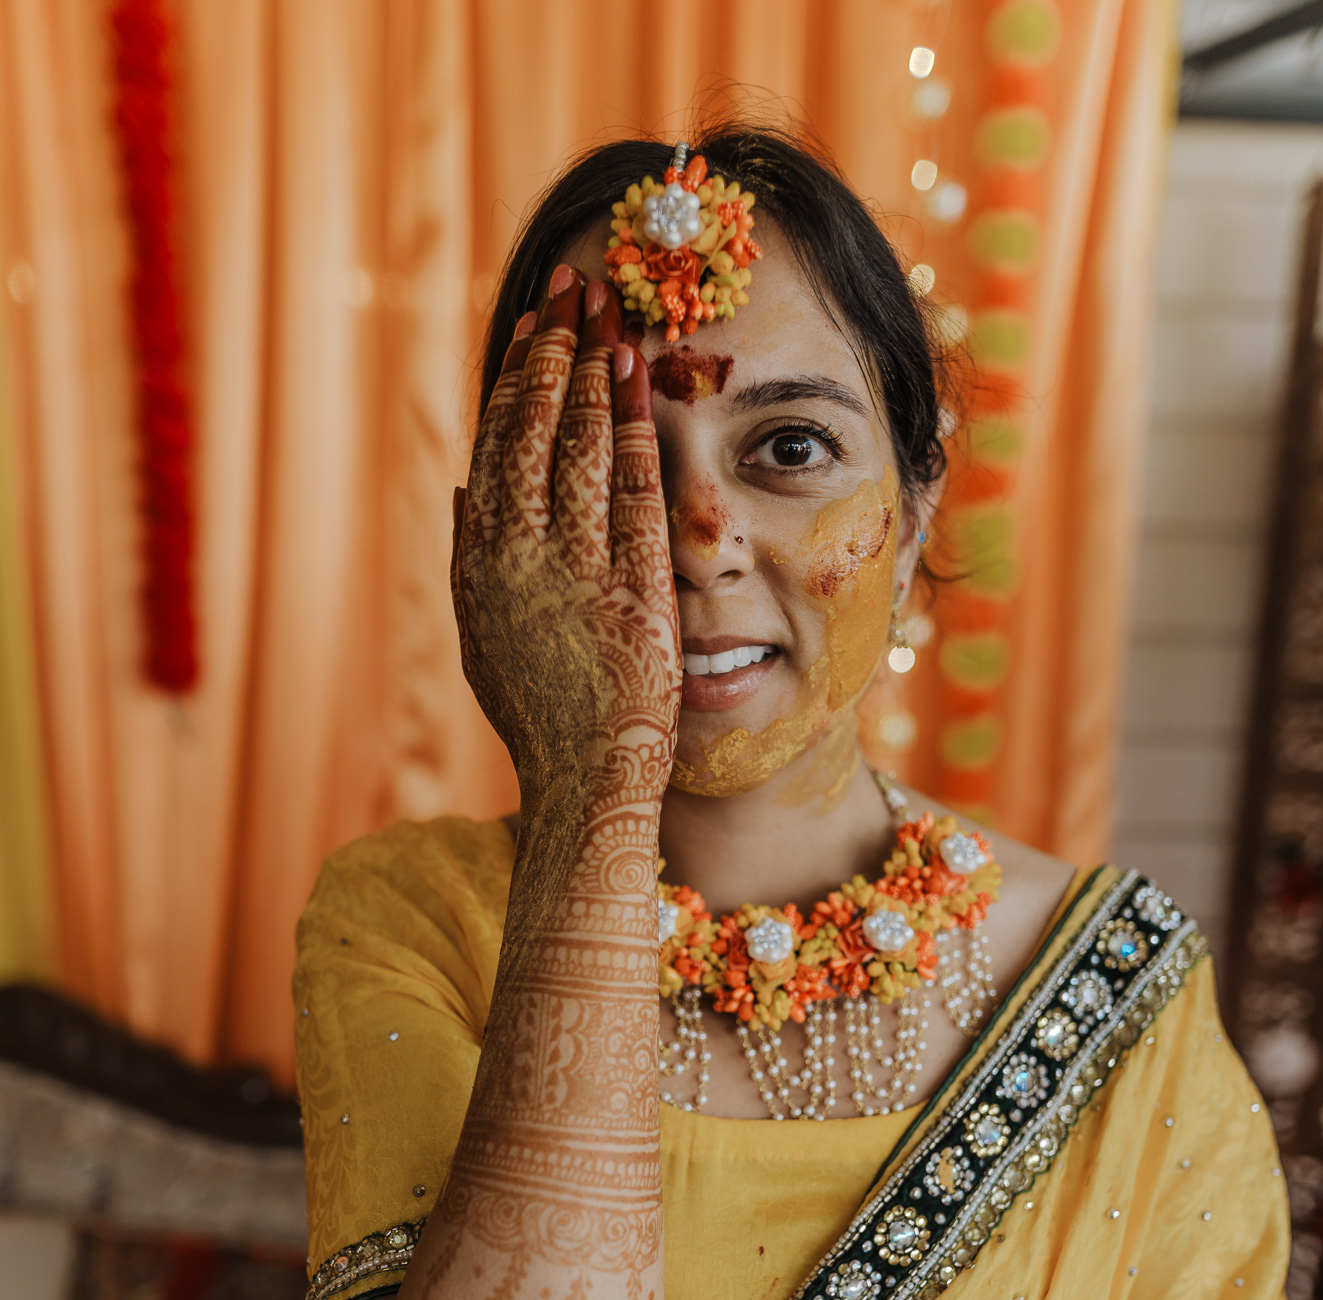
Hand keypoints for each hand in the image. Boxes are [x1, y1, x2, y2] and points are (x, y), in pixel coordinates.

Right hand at [452, 268, 680, 813]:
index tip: (533, 323)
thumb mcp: (484, 640)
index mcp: (480, 561)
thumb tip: (465, 492)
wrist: (583, 782)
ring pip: (578, 445)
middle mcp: (517, 555)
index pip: (497, 445)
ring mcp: (572, 569)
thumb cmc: (541, 717)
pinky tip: (642, 377)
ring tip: (609, 306)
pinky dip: (633, 425)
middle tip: (574, 280)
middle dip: (554, 347)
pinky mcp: (629, 587)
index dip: (514, 377)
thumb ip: (470, 562)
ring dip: (593, 368)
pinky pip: (629, 489)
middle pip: (533, 428)